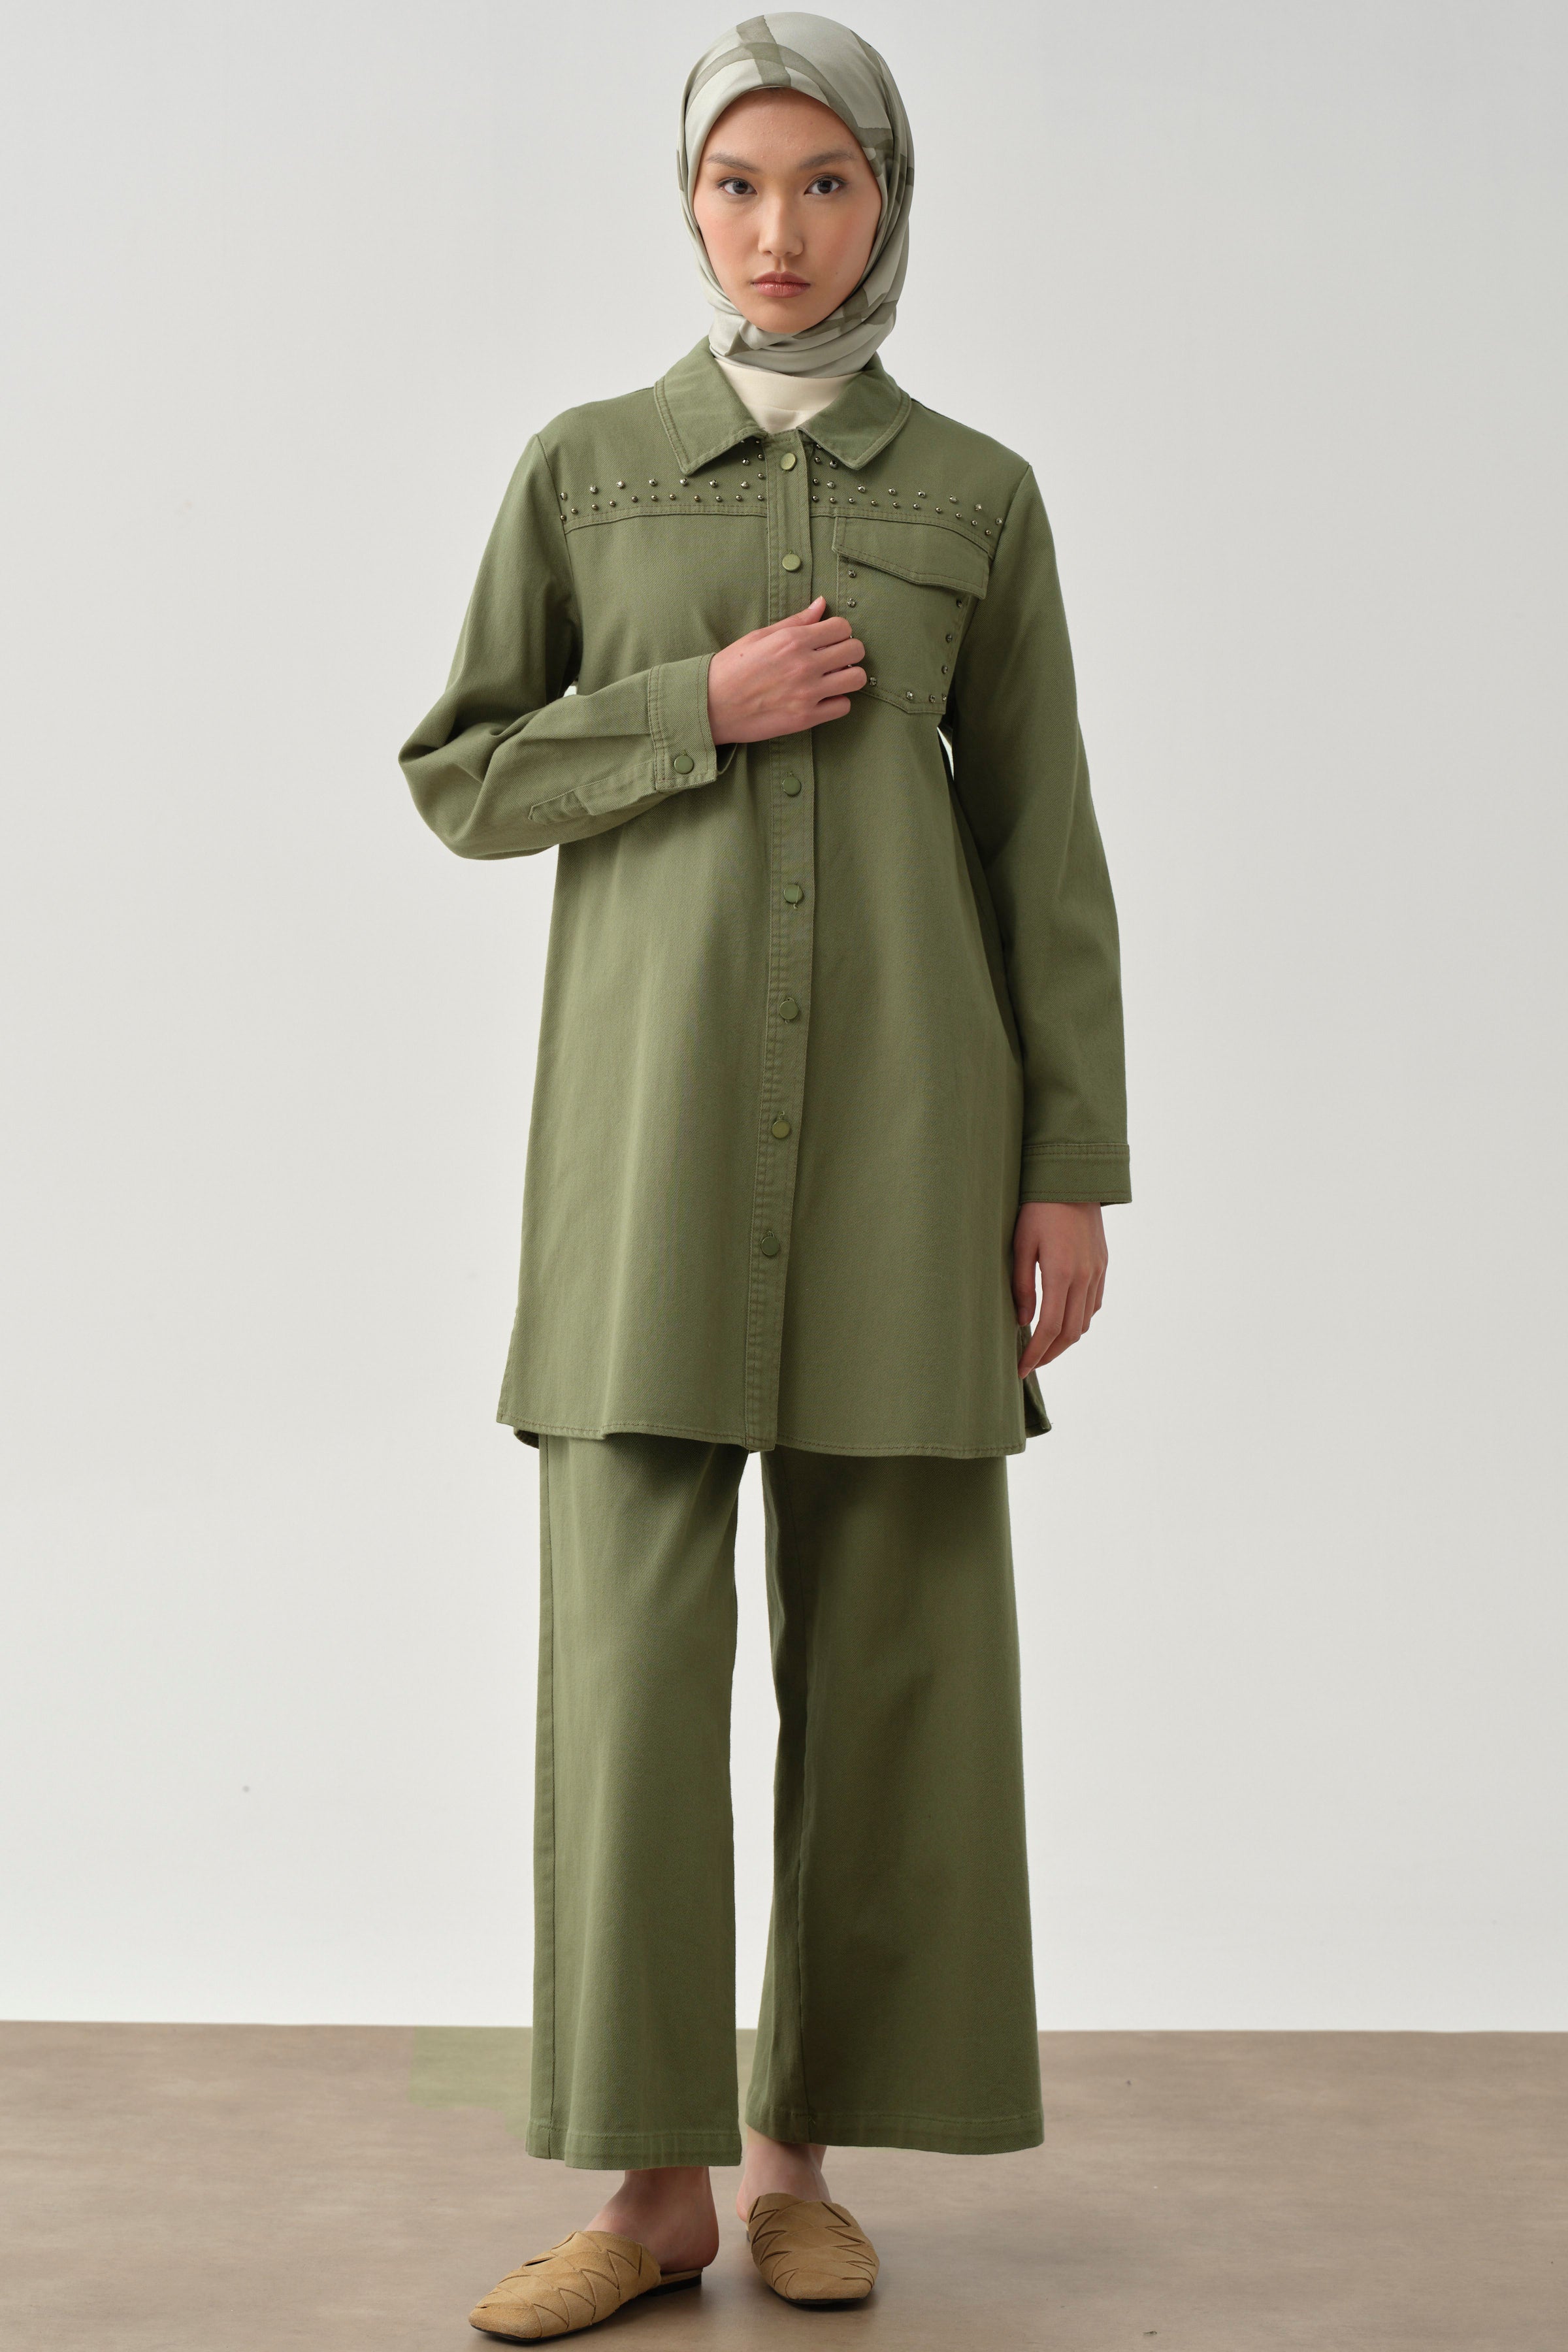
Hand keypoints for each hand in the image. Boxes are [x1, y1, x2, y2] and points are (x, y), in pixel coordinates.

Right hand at [707, 596, 865, 743]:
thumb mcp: (760, 636)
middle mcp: (805, 664)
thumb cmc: (731, 668)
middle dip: (849, 651)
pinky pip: (843, 706)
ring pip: (856, 678)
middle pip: (856, 650)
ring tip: (834, 678)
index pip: (842, 627)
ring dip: (849, 676)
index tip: (829, 639)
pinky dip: (837, 702)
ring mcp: (807, 693)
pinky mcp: (806, 718)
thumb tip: (822, 604)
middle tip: (835, 658)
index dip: (839, 632)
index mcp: (793, 640)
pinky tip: (823, 699)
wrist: (711, 705)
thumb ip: (796, 621)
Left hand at [1013, 1201, 1107, 1376]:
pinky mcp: (1103, 1265)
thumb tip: (1022, 1322)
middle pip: (1071, 1333)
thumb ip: (1021, 1286)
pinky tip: (1064, 1321)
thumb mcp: (1020, 1245)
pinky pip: (1095, 1304)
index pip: (1049, 1328)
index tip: (1020, 1369)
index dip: (1035, 1354)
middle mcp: (1084, 1277)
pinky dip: (1079, 1320)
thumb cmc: (1037, 1208)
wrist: (1073, 1179)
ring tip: (1043, 1346)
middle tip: (1030, 1364)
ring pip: (1085, 1321)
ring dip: (1065, 1340)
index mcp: (1061, 1273)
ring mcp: (1097, 1272)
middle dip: (1050, 1354)